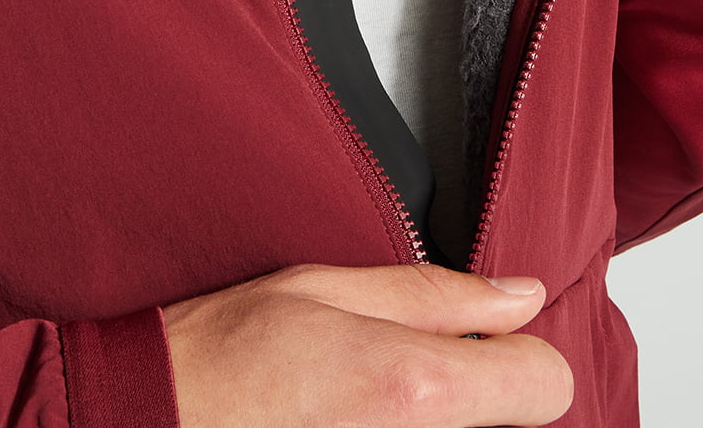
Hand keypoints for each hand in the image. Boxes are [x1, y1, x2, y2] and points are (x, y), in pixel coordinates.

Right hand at [161, 261, 572, 427]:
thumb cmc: (223, 356)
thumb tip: (520, 297)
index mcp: (416, 386)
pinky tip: (348, 423)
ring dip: (437, 421)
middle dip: (474, 395)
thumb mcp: (323, 288)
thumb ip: (433, 293)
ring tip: (364, 406)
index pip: (547, 384)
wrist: (155, 420)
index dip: (519, 353)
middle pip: (511, 425)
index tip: (483, 345)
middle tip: (402, 374)